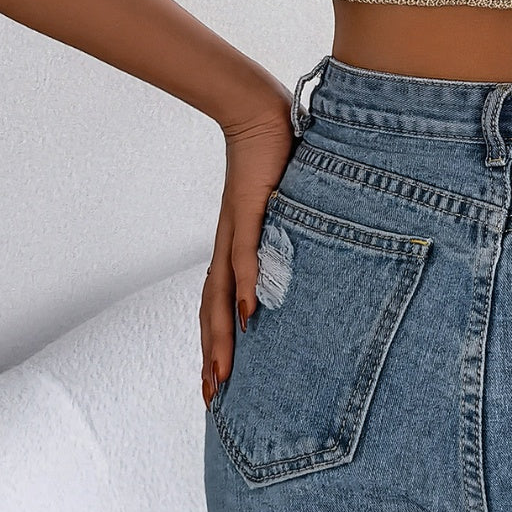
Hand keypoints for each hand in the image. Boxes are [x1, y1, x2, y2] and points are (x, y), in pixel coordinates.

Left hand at [200, 81, 295, 408]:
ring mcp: (235, 231)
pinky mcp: (248, 210)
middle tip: (213, 398)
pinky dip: (244, 286)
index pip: (218, 306)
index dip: (215, 345)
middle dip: (212, 356)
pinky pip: (245, 255)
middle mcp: (227, 247)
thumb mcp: (281, 209)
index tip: (216, 383)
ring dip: (221, 336)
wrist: (257, 113)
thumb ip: (285, 236)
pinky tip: (248, 315)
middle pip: (213, 311)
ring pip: (222, 294)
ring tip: (224, 373)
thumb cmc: (274, 160)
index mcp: (233, 250)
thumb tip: (299, 264)